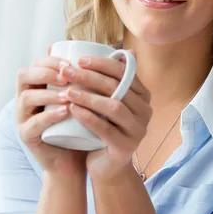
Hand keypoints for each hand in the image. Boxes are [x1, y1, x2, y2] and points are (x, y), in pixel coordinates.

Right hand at [15, 45, 86, 175]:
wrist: (74, 161)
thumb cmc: (81, 125)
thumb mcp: (86, 99)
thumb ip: (98, 77)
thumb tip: (126, 51)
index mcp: (37, 86)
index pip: (36, 64)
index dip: (52, 60)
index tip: (72, 62)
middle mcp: (25, 99)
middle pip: (24, 75)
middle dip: (46, 72)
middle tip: (68, 76)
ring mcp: (23, 118)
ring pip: (26, 98)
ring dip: (48, 94)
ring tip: (69, 95)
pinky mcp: (27, 137)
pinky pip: (32, 124)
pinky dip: (49, 116)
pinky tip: (65, 112)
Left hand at [59, 52, 151, 182]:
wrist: (105, 165)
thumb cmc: (101, 126)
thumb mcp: (102, 100)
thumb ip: (97, 76)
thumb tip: (76, 48)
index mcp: (142, 94)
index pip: (124, 71)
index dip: (101, 63)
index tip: (78, 59)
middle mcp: (145, 110)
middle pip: (117, 87)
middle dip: (90, 77)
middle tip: (67, 71)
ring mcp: (138, 130)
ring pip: (113, 107)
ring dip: (88, 96)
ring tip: (67, 91)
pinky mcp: (126, 147)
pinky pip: (106, 129)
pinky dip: (88, 118)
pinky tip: (72, 110)